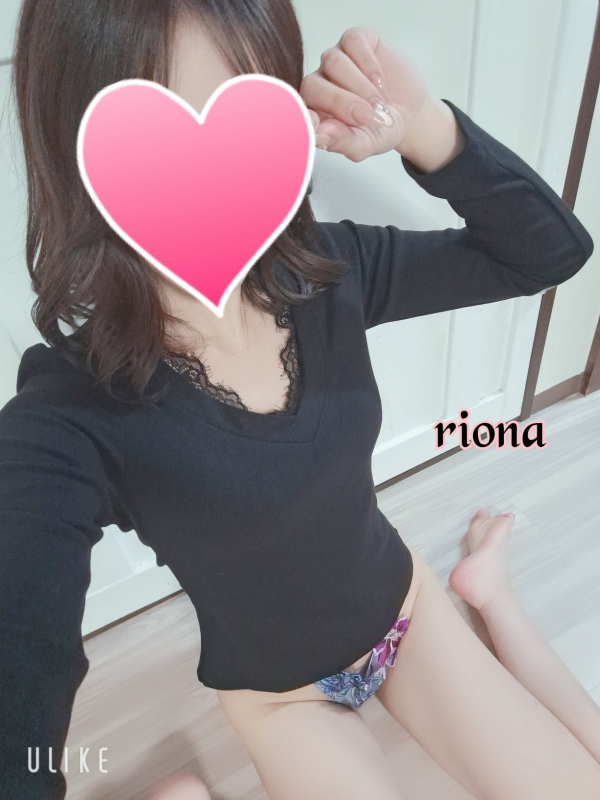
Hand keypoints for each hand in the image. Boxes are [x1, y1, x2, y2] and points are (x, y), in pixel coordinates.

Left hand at [300, 27, 430, 161]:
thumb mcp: (367, 144)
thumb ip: (344, 142)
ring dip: (359, 86)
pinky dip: (368, 64)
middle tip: (369, 118)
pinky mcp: (354, 40)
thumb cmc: (381, 130)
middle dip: (341, 103)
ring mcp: (334, 60)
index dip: (302, 115)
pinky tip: (380, 82)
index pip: (298, 110)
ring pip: (332, 62)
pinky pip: (352, 43)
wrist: (410, 111)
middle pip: (313, 85)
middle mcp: (319, 84)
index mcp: (315, 112)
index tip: (314, 124)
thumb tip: (320, 135)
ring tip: (380, 104)